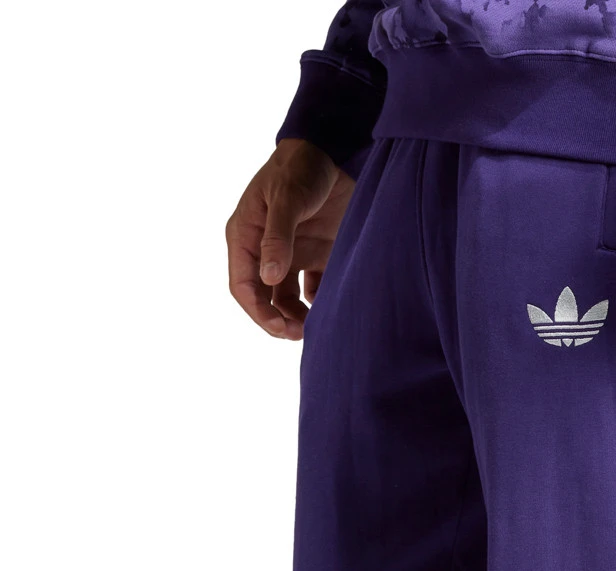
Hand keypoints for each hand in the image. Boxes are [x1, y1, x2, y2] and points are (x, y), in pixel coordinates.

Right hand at [226, 139, 354, 338]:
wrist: (334, 151)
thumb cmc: (301, 169)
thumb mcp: (286, 199)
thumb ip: (278, 237)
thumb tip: (269, 277)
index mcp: (245, 236)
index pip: (242, 286)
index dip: (258, 312)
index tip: (279, 328)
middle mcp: (263, 249)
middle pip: (262, 298)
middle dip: (277, 320)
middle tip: (300, 335)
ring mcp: (290, 253)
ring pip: (286, 297)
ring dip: (296, 316)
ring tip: (315, 327)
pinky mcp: (315, 253)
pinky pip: (313, 287)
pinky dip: (319, 300)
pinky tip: (329, 304)